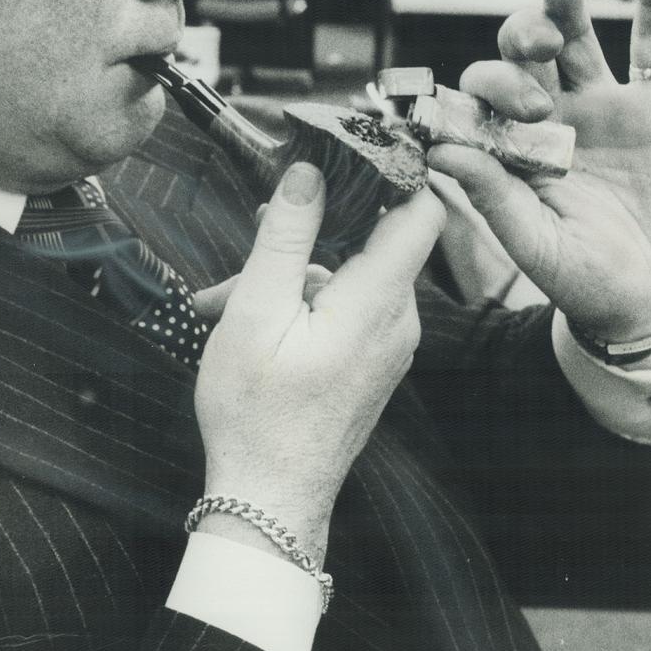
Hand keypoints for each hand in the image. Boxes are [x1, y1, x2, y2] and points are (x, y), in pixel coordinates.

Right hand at [192, 163, 444, 561]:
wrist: (270, 503)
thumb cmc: (257, 415)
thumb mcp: (256, 313)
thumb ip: (285, 236)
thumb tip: (308, 172)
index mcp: (378, 301)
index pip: (423, 210)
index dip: (396, 171)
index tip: (351, 147)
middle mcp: (399, 320)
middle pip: (373, 238)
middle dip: (312, 228)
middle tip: (254, 232)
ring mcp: (389, 344)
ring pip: (349, 275)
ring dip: (291, 273)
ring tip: (227, 298)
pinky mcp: (373, 361)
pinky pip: (346, 307)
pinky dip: (301, 302)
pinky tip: (249, 320)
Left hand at [427, 0, 650, 341]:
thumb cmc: (581, 278)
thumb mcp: (534, 244)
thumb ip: (492, 197)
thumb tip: (441, 151)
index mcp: (507, 145)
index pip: (479, 97)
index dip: (482, 92)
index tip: (499, 114)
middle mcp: (548, 115)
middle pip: (519, 55)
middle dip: (518, 46)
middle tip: (539, 60)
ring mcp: (599, 105)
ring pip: (576, 39)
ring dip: (564, 10)